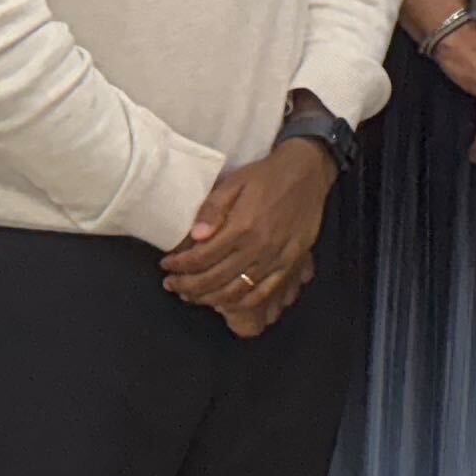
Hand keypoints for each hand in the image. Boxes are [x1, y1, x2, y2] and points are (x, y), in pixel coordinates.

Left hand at [165, 146, 335, 330]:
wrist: (308, 171)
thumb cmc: (267, 176)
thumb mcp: (234, 182)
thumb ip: (213, 209)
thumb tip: (194, 237)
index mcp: (242, 227)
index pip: (200, 258)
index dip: (178, 266)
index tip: (166, 265)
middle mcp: (258, 248)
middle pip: (214, 280)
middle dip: (186, 286)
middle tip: (172, 283)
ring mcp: (275, 259)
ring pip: (235, 292)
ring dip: (208, 298)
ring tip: (192, 294)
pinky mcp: (289, 263)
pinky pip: (262, 293)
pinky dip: (240, 303)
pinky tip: (226, 301)